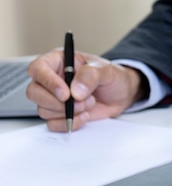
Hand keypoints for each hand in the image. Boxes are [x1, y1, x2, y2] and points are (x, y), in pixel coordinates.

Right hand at [26, 49, 147, 131]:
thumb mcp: (106, 70)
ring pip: (43, 110)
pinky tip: (85, 116)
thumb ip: (90, 76)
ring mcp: (54, 98)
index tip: (65, 94)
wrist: (123, 93)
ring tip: (89, 104)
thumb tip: (75, 91)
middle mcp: (52, 80)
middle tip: (80, 102)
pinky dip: (69, 123)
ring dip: (68, 112)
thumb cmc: (112, 76)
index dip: (48, 82)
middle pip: (34, 93)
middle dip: (57, 102)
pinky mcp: (60, 114)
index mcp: (58, 62)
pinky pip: (52, 124)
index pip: (38, 69)